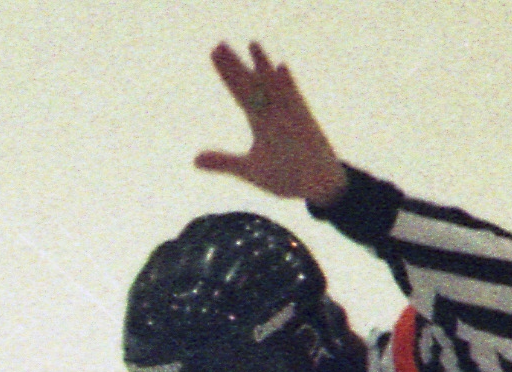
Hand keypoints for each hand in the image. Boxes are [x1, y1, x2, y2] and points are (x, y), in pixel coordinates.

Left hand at [193, 42, 344, 207]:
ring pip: (273, 87)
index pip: (239, 93)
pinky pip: (296, 102)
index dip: (226, 75)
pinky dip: (288, 86)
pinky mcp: (305, 124)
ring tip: (252, 44)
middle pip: (250, 84)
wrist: (317, 187)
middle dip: (235, 66)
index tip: (213, 55)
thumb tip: (194, 161)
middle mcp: (272, 113)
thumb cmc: (285, 175)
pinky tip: (280, 68)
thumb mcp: (249, 169)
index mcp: (259, 121)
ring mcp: (289, 116)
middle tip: (219, 45)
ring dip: (262, 67)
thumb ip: (223, 162)